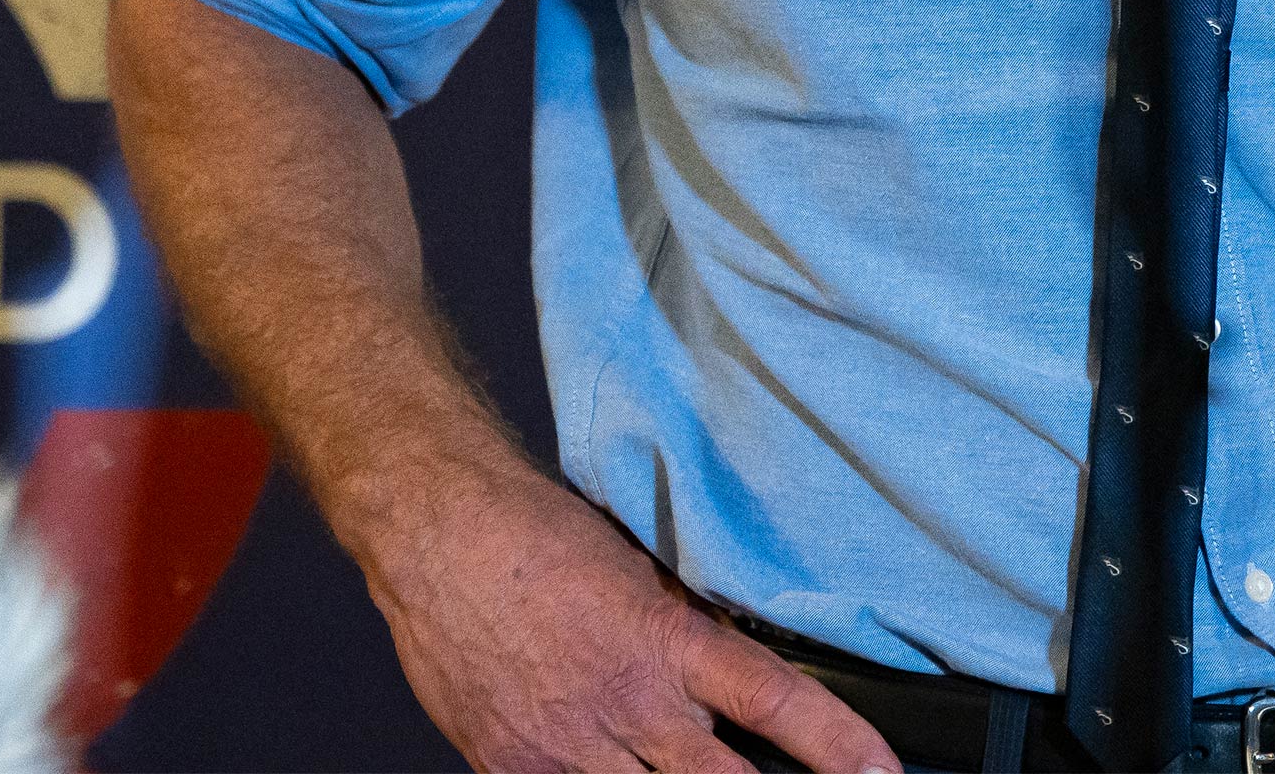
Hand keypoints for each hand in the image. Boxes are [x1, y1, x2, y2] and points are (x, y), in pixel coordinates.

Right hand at [357, 455, 897, 773]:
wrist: (435, 526)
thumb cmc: (533, 535)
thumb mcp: (637, 573)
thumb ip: (684, 638)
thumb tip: (736, 688)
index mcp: (667, 640)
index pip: (778, 701)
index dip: (839, 747)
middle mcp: (626, 703)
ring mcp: (566, 746)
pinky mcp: (512, 767)